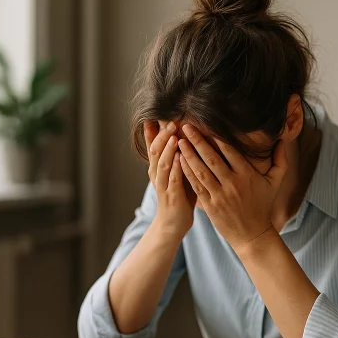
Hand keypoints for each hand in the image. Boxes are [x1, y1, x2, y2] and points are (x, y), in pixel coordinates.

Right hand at [144, 120, 196, 236]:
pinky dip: (176, 167)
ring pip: (162, 163)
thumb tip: (185, 134)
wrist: (172, 224)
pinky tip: (180, 157)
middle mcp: (157, 174)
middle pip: (155, 150)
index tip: (156, 113)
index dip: (153, 129)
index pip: (153, 144)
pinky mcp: (171, 195)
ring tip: (172, 134)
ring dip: (167, 148)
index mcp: (158, 167)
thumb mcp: (177, 172)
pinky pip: (172, 179)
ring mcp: (163, 185)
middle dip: (161, 135)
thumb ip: (178, 155)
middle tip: (168, 119)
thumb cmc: (179, 196)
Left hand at [177, 124, 287, 252]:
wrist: (253, 234)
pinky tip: (180, 161)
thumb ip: (280, 160)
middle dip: (198, 141)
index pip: (230, 152)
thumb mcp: (275, 183)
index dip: (217, 137)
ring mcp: (220, 195)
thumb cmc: (263, 206)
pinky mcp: (210, 205)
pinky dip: (187, 172)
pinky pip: (196, 185)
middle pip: (212, 159)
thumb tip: (281, 140)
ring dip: (188, 155)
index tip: (207, 124)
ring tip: (179, 141)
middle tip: (186, 127)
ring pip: (201, 171)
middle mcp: (233, 184)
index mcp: (248, 175)